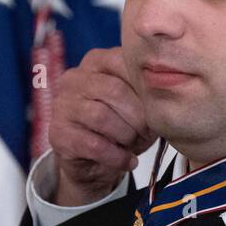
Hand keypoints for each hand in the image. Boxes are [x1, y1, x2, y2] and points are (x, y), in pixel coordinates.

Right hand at [47, 47, 154, 205]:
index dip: (145, 88)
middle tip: (148, 132)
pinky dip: (118, 156)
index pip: (122, 62)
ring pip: (102, 117)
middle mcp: (73, 79)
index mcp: (95, 62)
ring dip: (127, 135)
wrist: (94, 163)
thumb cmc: (121, 126)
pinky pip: (94, 144)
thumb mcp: (138, 104)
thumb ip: (146, 90)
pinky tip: (128, 161)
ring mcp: (62, 105)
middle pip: (114, 90)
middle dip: (138, 116)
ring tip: (135, 144)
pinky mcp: (59, 134)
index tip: (157, 107)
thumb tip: (166, 93)